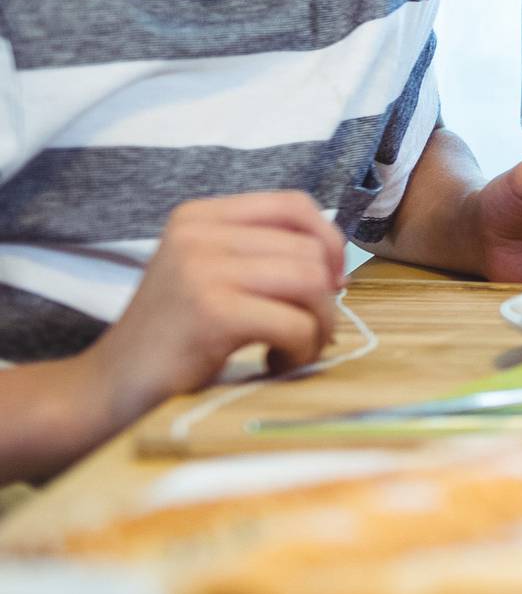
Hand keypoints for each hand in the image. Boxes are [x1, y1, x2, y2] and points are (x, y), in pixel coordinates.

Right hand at [85, 192, 345, 423]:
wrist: (109, 389)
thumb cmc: (173, 338)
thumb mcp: (209, 276)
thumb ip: (260, 255)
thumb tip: (339, 264)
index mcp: (199, 215)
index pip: (294, 204)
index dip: (329, 242)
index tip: (332, 283)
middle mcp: (198, 232)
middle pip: (309, 249)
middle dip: (325, 299)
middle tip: (307, 334)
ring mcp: (202, 269)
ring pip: (310, 282)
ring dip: (318, 326)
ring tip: (293, 351)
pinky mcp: (211, 313)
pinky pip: (295, 324)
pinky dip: (300, 351)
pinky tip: (275, 364)